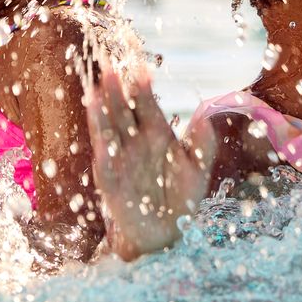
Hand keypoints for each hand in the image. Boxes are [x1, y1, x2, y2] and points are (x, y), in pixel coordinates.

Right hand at [84, 66, 209, 260]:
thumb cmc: (182, 197)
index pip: (146, 104)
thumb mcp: (197, 169)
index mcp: (156, 133)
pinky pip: (106, 166)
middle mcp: (135, 142)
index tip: (142, 69)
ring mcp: (120, 160)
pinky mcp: (111, 182)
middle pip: (122, 111)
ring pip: (108, 132)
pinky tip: (101, 141)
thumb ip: (202, 144)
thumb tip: (204, 116)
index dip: (143, 87)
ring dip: (102, 114)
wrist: (167, 232)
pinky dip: (103, 153)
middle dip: (117, 92)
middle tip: (111, 69)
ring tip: (96, 92)